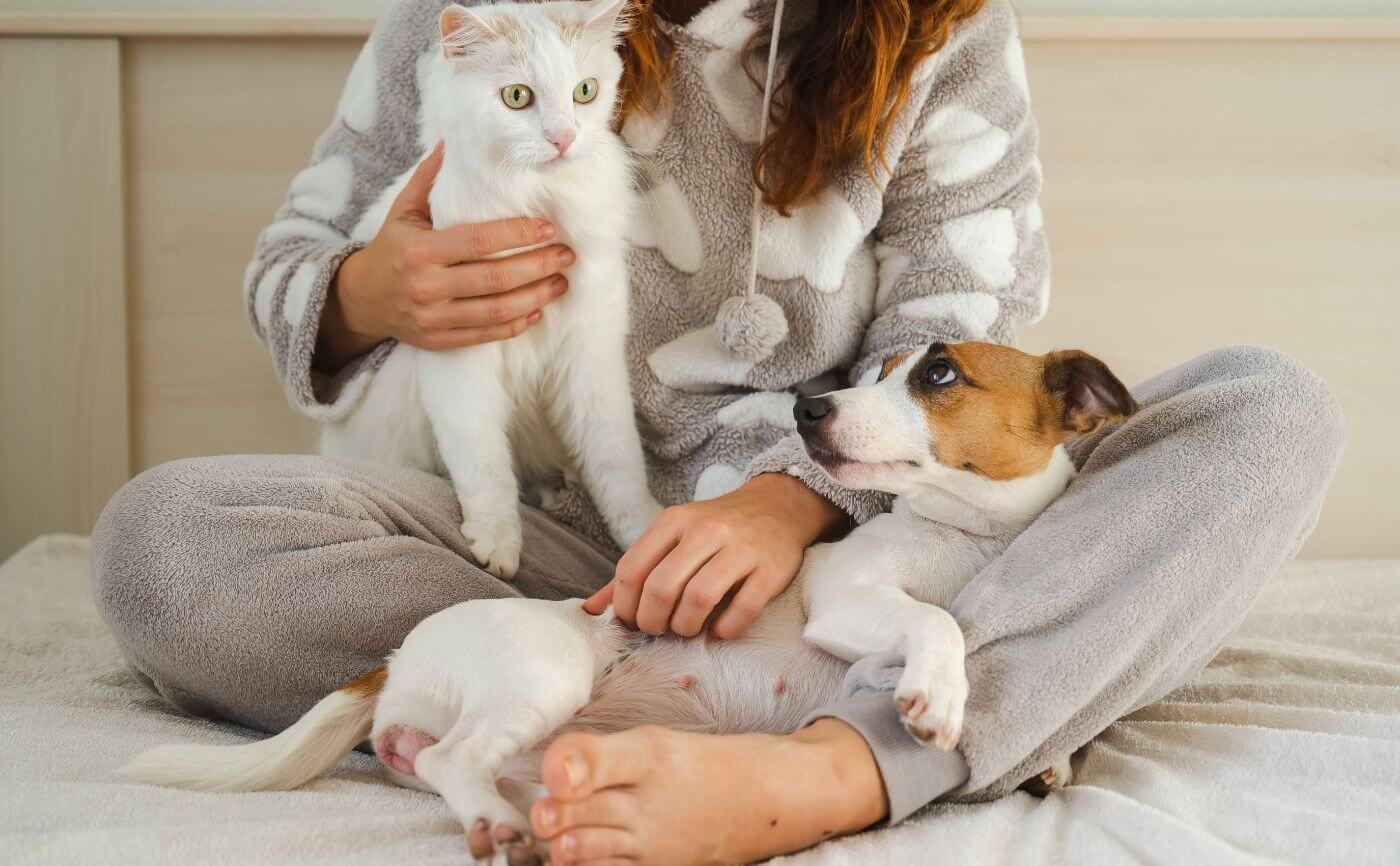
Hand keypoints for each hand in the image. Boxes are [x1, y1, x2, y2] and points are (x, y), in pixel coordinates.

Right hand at [315, 142, 575, 369]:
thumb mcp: (402, 211)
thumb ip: (429, 178)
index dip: (517, 235)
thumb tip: (454, 141)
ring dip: (536, 297)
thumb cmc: (390, 248)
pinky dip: (515, 324)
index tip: (548, 229)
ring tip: (560, 283)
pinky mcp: (439, 340)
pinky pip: (486, 335)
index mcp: (420, 250)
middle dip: (538, 266)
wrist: (360, 299)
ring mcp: (433, 317)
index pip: (478, 241)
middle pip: (495, 278)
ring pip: (496, 310)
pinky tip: (536, 311)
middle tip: (566, 255)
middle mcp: (426, 286)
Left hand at [584, 474, 848, 638]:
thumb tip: (591, 610)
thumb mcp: (671, 537)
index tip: (633, 621)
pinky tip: (720, 629)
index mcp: (673, 521)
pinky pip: (741, 610)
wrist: (778, 507)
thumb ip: (634, 571)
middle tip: (660, 629)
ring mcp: (740, 549)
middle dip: (653, 621)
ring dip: (686, 627)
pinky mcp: (770, 570)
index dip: (625, 606)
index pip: (631, 570)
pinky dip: (725, 629)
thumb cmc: (716, 530)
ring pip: (699, 599)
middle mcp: (705, 531)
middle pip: (661, 588)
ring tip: (688, 629)